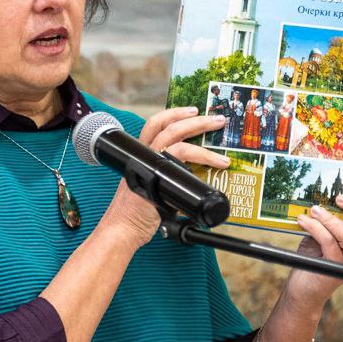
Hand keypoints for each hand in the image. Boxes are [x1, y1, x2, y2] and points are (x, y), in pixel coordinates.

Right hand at [100, 106, 228, 246]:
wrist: (122, 230)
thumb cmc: (135, 216)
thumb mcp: (152, 191)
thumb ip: (169, 181)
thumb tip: (192, 180)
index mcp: (140, 157)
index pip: (155, 125)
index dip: (174, 115)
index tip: (192, 111)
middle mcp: (142, 157)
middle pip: (167, 126)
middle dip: (194, 119)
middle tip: (215, 119)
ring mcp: (148, 165)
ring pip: (176, 138)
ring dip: (201, 134)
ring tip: (220, 138)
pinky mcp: (156, 176)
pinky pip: (182, 157)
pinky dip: (202, 157)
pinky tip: (216, 163)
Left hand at [285, 162, 342, 309]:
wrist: (302, 284)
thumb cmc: (313, 253)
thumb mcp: (322, 227)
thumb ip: (329, 212)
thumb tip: (320, 186)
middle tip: (340, 197)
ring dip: (331, 220)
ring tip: (314, 210)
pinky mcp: (338, 269)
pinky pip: (330, 245)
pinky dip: (317, 230)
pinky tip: (303, 221)